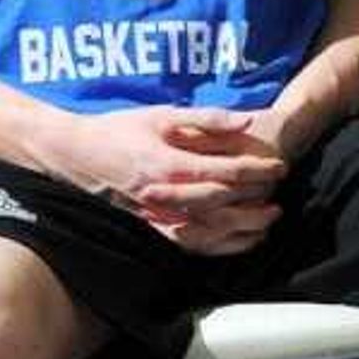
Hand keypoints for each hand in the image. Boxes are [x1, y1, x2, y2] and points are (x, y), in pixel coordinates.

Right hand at [56, 105, 287, 253]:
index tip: (279, 166)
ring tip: (269, 219)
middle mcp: (164, 194)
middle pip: (222, 204)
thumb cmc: (120, 129)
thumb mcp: (162, 114)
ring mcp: (156, 215)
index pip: (225, 172)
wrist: (77, 154)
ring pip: (209, 229)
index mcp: (168, 164)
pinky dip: (219, 244)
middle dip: (256, 200)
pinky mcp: (151, 226)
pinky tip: (239, 239)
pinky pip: (191, 242)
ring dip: (243, 226)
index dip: (256, 169)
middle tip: (281, 192)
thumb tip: (247, 120)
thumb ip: (206, 119)